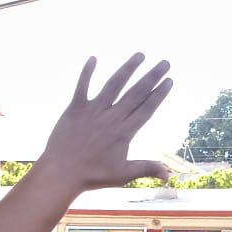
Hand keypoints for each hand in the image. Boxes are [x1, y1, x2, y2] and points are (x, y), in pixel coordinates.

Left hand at [39, 54, 171, 189]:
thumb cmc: (93, 176)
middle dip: (152, 76)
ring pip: (114, 84)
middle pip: (136, 93)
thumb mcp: (123, 175)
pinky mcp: (75, 109)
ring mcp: (93, 111)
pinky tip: (93, 58)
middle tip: (165, 62)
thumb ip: (147, 169)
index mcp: (124, 132)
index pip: (146, 108)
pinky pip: (82, 86)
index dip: (159, 94)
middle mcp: (111, 118)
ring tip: (140, 55)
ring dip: (128, 68)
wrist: (61, 173)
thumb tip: (170, 176)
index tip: (169, 80)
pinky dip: (86, 72)